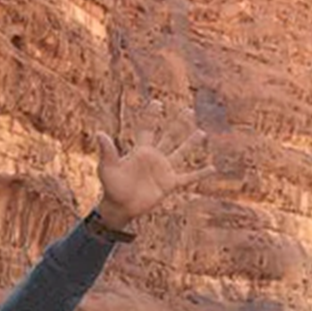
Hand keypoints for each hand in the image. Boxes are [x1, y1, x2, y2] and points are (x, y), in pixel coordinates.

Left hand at [95, 100, 212, 229]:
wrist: (119, 207)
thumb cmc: (111, 187)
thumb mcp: (108, 168)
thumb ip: (107, 151)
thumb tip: (99, 133)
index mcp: (140, 151)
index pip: (148, 128)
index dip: (151, 116)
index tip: (157, 102)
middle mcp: (154, 157)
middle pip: (170, 136)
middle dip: (179, 123)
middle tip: (188, 110)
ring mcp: (164, 170)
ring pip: (181, 153)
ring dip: (191, 143)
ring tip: (201, 132)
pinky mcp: (169, 184)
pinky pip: (188, 177)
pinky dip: (200, 174)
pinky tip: (212, 168)